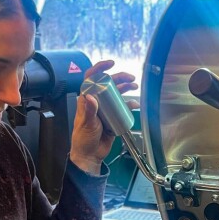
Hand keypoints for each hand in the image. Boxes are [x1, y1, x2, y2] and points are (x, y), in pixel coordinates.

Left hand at [70, 59, 137, 174]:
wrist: (90, 155)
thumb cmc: (83, 140)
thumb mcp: (86, 124)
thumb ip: (89, 111)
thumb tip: (90, 97)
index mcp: (86, 100)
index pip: (91, 79)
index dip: (99, 69)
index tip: (110, 64)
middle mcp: (97, 102)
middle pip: (107, 84)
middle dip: (119, 78)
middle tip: (130, 77)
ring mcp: (105, 110)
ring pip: (116, 94)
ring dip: (126, 89)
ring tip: (134, 86)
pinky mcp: (113, 118)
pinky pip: (122, 108)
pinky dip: (129, 105)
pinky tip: (135, 105)